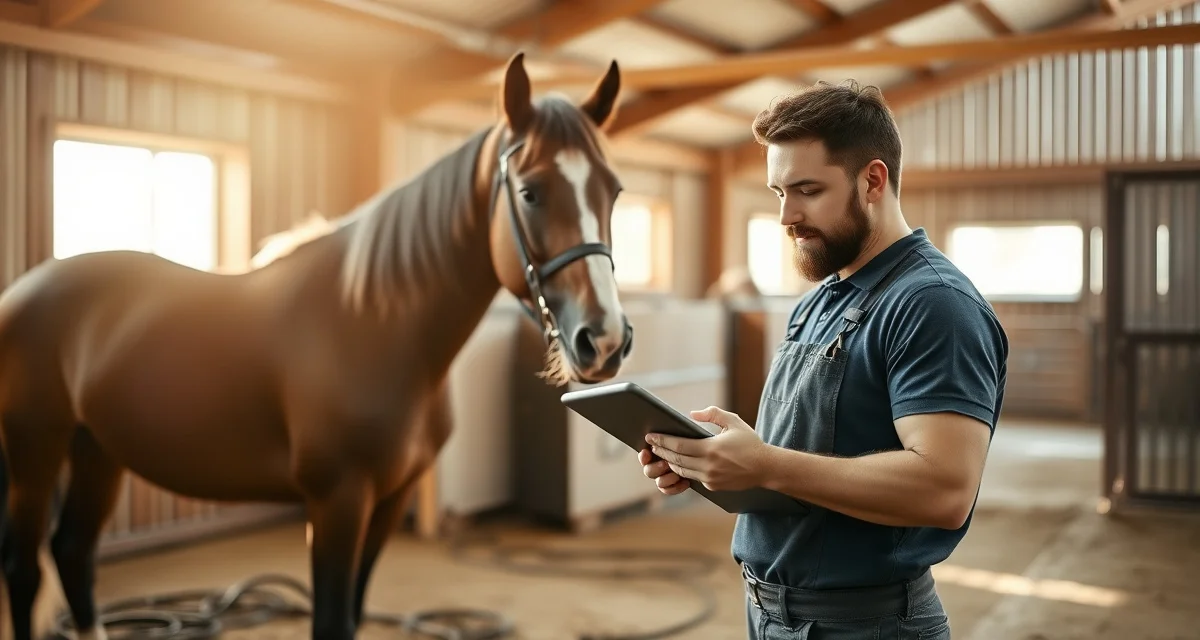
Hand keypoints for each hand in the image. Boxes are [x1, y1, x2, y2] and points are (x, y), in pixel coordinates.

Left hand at [645, 406, 768, 491]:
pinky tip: (678, 463)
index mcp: (711, 449)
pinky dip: (683, 470)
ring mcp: (709, 478)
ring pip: (682, 470)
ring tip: (662, 453)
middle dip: (661, 451)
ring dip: (670, 462)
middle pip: (676, 459)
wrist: (766, 468)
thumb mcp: (733, 422)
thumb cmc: (750, 443)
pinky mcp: (713, 486)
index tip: (650, 436)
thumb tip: (692, 414)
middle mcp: (708, 466)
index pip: (679, 445)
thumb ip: (713, 414)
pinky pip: (693, 477)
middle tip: (651, 445)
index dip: (662, 441)